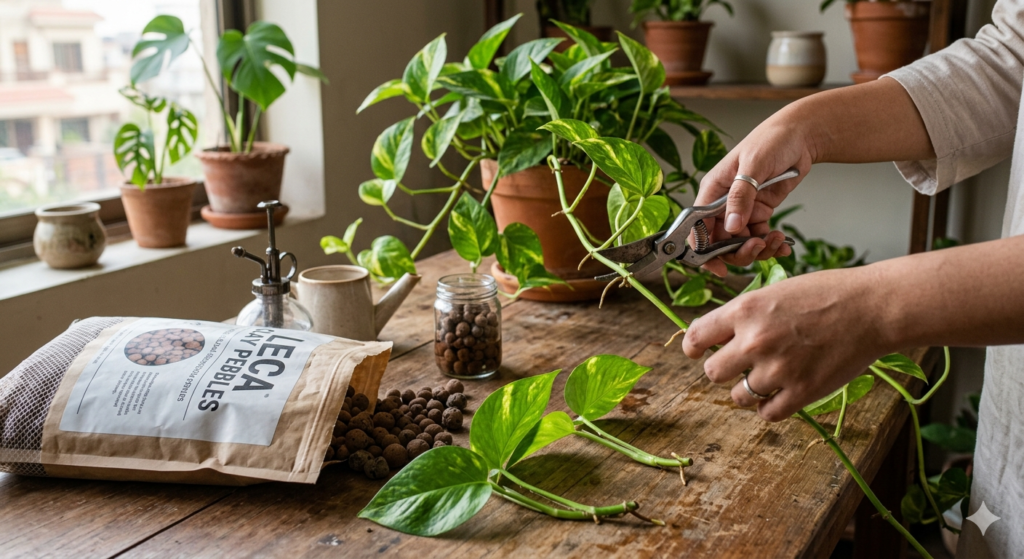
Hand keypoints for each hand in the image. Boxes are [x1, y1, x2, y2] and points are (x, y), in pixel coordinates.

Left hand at [681, 267, 890, 420]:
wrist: (871, 308)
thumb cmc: (825, 294)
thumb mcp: (774, 292)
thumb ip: (744, 315)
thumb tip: (717, 338)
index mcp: (745, 310)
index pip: (695, 337)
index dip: (693, 347)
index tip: (696, 352)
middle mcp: (754, 341)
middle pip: (712, 372)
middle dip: (723, 369)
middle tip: (740, 364)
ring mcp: (777, 369)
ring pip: (737, 397)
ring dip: (747, 390)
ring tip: (766, 377)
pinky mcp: (801, 392)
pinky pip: (767, 413)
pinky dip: (770, 406)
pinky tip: (780, 393)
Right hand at [692, 113, 814, 276]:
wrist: (799, 136)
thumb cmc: (771, 141)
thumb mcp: (754, 166)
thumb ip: (740, 197)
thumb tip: (732, 227)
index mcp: (712, 190)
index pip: (698, 227)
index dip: (704, 250)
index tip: (719, 266)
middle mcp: (723, 203)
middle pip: (720, 241)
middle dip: (738, 251)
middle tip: (759, 247)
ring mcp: (742, 209)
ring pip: (741, 243)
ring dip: (759, 249)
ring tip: (778, 241)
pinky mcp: (760, 212)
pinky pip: (760, 237)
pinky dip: (771, 244)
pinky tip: (783, 244)